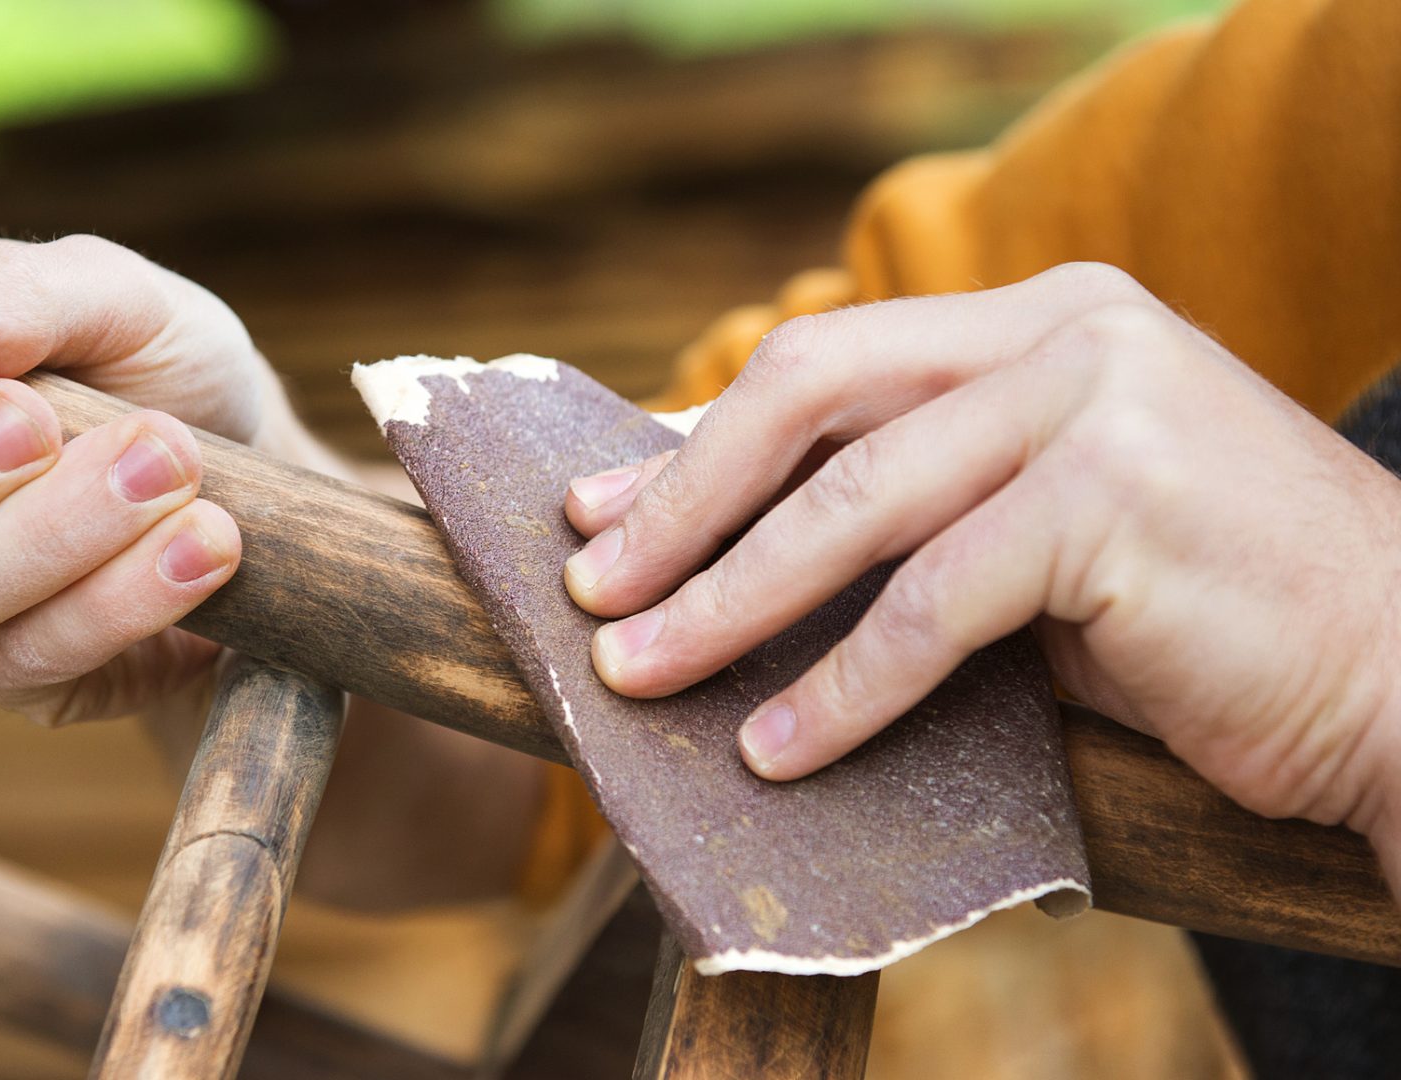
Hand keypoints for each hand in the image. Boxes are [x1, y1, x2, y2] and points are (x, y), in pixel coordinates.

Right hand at [0, 234, 294, 724]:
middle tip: (35, 419)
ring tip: (173, 460)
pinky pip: (26, 662)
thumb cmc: (153, 359)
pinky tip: (204, 541)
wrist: (258, 466)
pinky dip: (123, 595)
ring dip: (57, 534)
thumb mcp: (114, 295)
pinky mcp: (3, 675)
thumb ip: (18, 293)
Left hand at [560, 263, 1400, 868]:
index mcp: (1042, 316)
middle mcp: (1067, 329)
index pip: (824, 366)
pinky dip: (842, 688)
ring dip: (727, 603)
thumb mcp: (1042, 528)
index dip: (695, 443)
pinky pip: (932, 605)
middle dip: (682, 506)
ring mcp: (1097, 401)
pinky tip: (778, 749)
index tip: (598, 513)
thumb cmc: (1211, 615)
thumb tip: (737, 541)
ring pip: (852, 506)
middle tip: (591, 591)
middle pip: (808, 399)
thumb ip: (918, 503)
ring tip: (641, 674)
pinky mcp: (1118, 499)